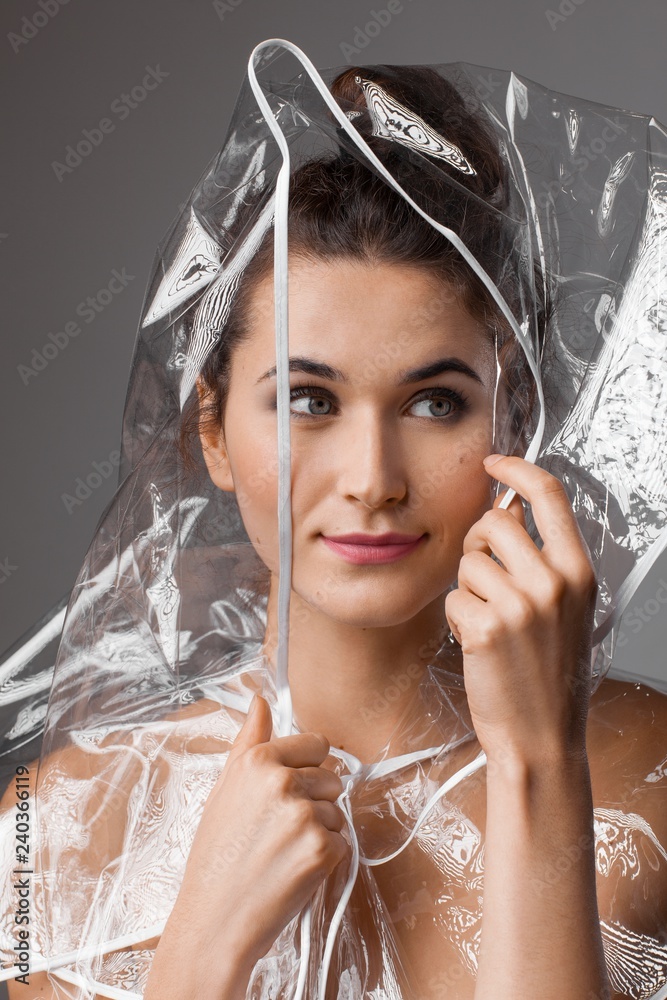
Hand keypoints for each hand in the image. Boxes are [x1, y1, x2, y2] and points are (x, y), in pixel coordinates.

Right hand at [159, 694, 349, 981]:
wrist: (214, 921)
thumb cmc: (216, 857)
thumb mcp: (224, 789)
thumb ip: (248, 741)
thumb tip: (260, 700)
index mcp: (258, 760)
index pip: (316, 744)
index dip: (306, 770)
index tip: (287, 793)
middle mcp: (282, 781)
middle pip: (332, 777)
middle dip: (315, 802)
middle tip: (278, 831)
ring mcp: (304, 814)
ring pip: (338, 811)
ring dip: (320, 832)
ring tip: (282, 853)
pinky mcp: (323, 848)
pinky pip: (342, 842)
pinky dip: (325, 859)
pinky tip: (293, 871)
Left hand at [444, 454, 597, 765]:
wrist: (542, 738)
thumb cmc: (550, 674)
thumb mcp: (566, 609)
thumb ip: (545, 559)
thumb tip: (508, 509)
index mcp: (579, 571)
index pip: (549, 494)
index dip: (517, 470)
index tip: (494, 462)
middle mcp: (554, 582)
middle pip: (494, 522)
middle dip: (477, 541)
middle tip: (482, 573)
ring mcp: (519, 606)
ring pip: (467, 562)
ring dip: (468, 588)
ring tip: (489, 622)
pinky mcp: (484, 628)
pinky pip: (452, 598)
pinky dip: (456, 619)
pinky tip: (478, 645)